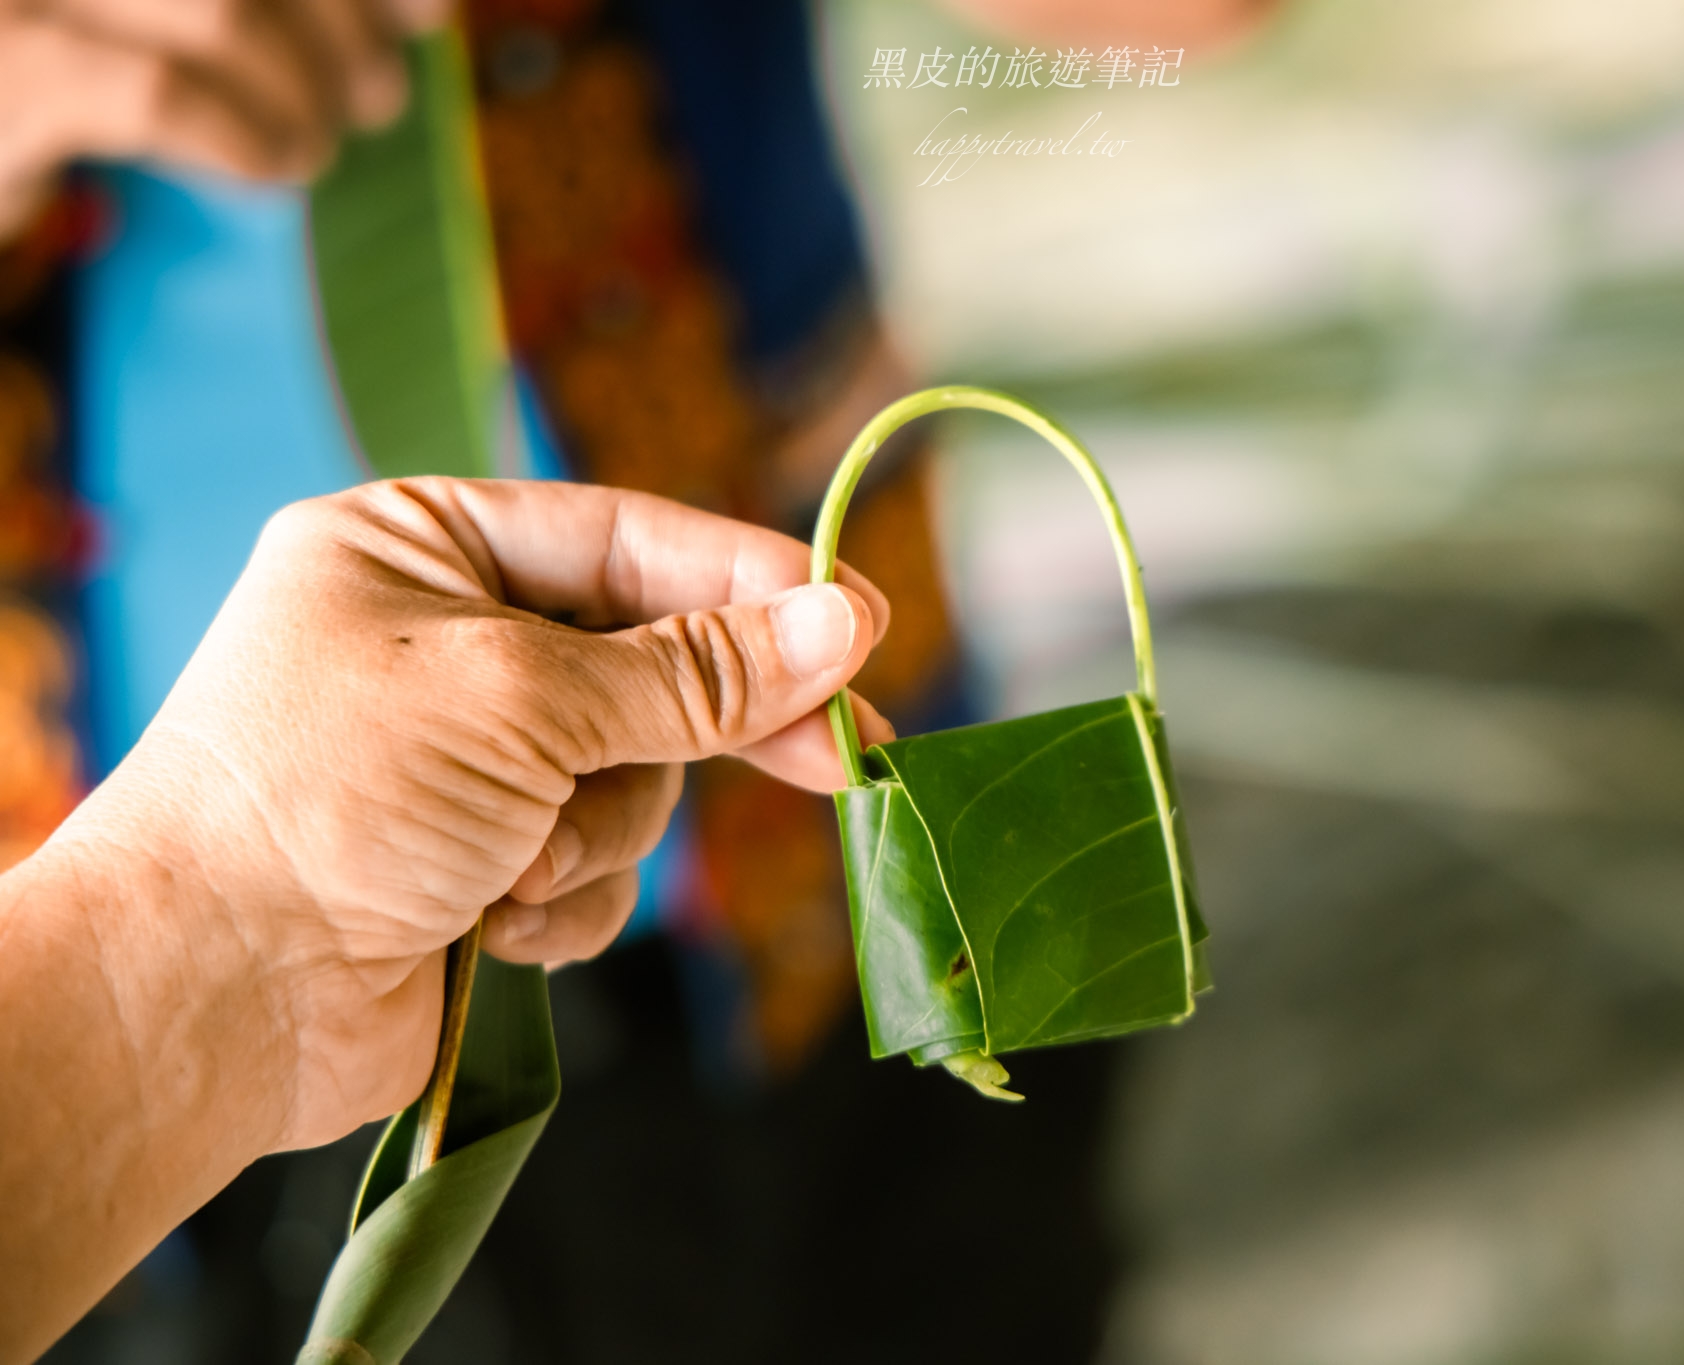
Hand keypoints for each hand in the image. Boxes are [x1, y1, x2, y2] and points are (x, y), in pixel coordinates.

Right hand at [0, 0, 446, 235]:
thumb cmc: (81, 57)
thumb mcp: (176, 8)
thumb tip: (424, 7)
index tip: (428, 16)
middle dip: (346, 27)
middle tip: (377, 100)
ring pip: (223, 12)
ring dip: (302, 92)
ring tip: (315, 144)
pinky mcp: (8, 70)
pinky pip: (158, 94)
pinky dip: (243, 139)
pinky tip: (265, 165)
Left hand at [45, 478, 891, 1153]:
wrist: (205, 996)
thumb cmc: (331, 797)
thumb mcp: (524, 702)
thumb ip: (694, 670)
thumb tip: (842, 620)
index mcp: (421, 547)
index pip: (627, 539)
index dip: (749, 578)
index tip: (861, 614)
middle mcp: (448, 644)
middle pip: (651, 661)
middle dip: (720, 718)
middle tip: (847, 752)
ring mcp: (468, 761)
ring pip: (636, 777)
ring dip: (598, 831)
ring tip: (518, 865)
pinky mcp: (484, 865)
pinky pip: (599, 866)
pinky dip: (567, 901)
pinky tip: (497, 925)